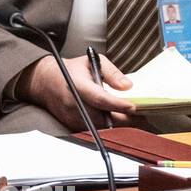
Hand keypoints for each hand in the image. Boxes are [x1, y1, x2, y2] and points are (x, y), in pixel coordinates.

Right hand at [17, 54, 135, 131]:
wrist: (45, 81)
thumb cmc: (72, 70)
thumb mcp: (93, 61)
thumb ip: (111, 72)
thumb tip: (127, 86)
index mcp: (77, 86)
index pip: (99, 99)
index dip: (117, 104)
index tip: (134, 107)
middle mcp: (73, 104)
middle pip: (102, 118)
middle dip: (124, 119)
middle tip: (145, 117)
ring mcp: (71, 117)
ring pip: (99, 126)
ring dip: (119, 125)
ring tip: (138, 120)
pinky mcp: (71, 125)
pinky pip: (94, 129)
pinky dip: (109, 127)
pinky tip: (123, 122)